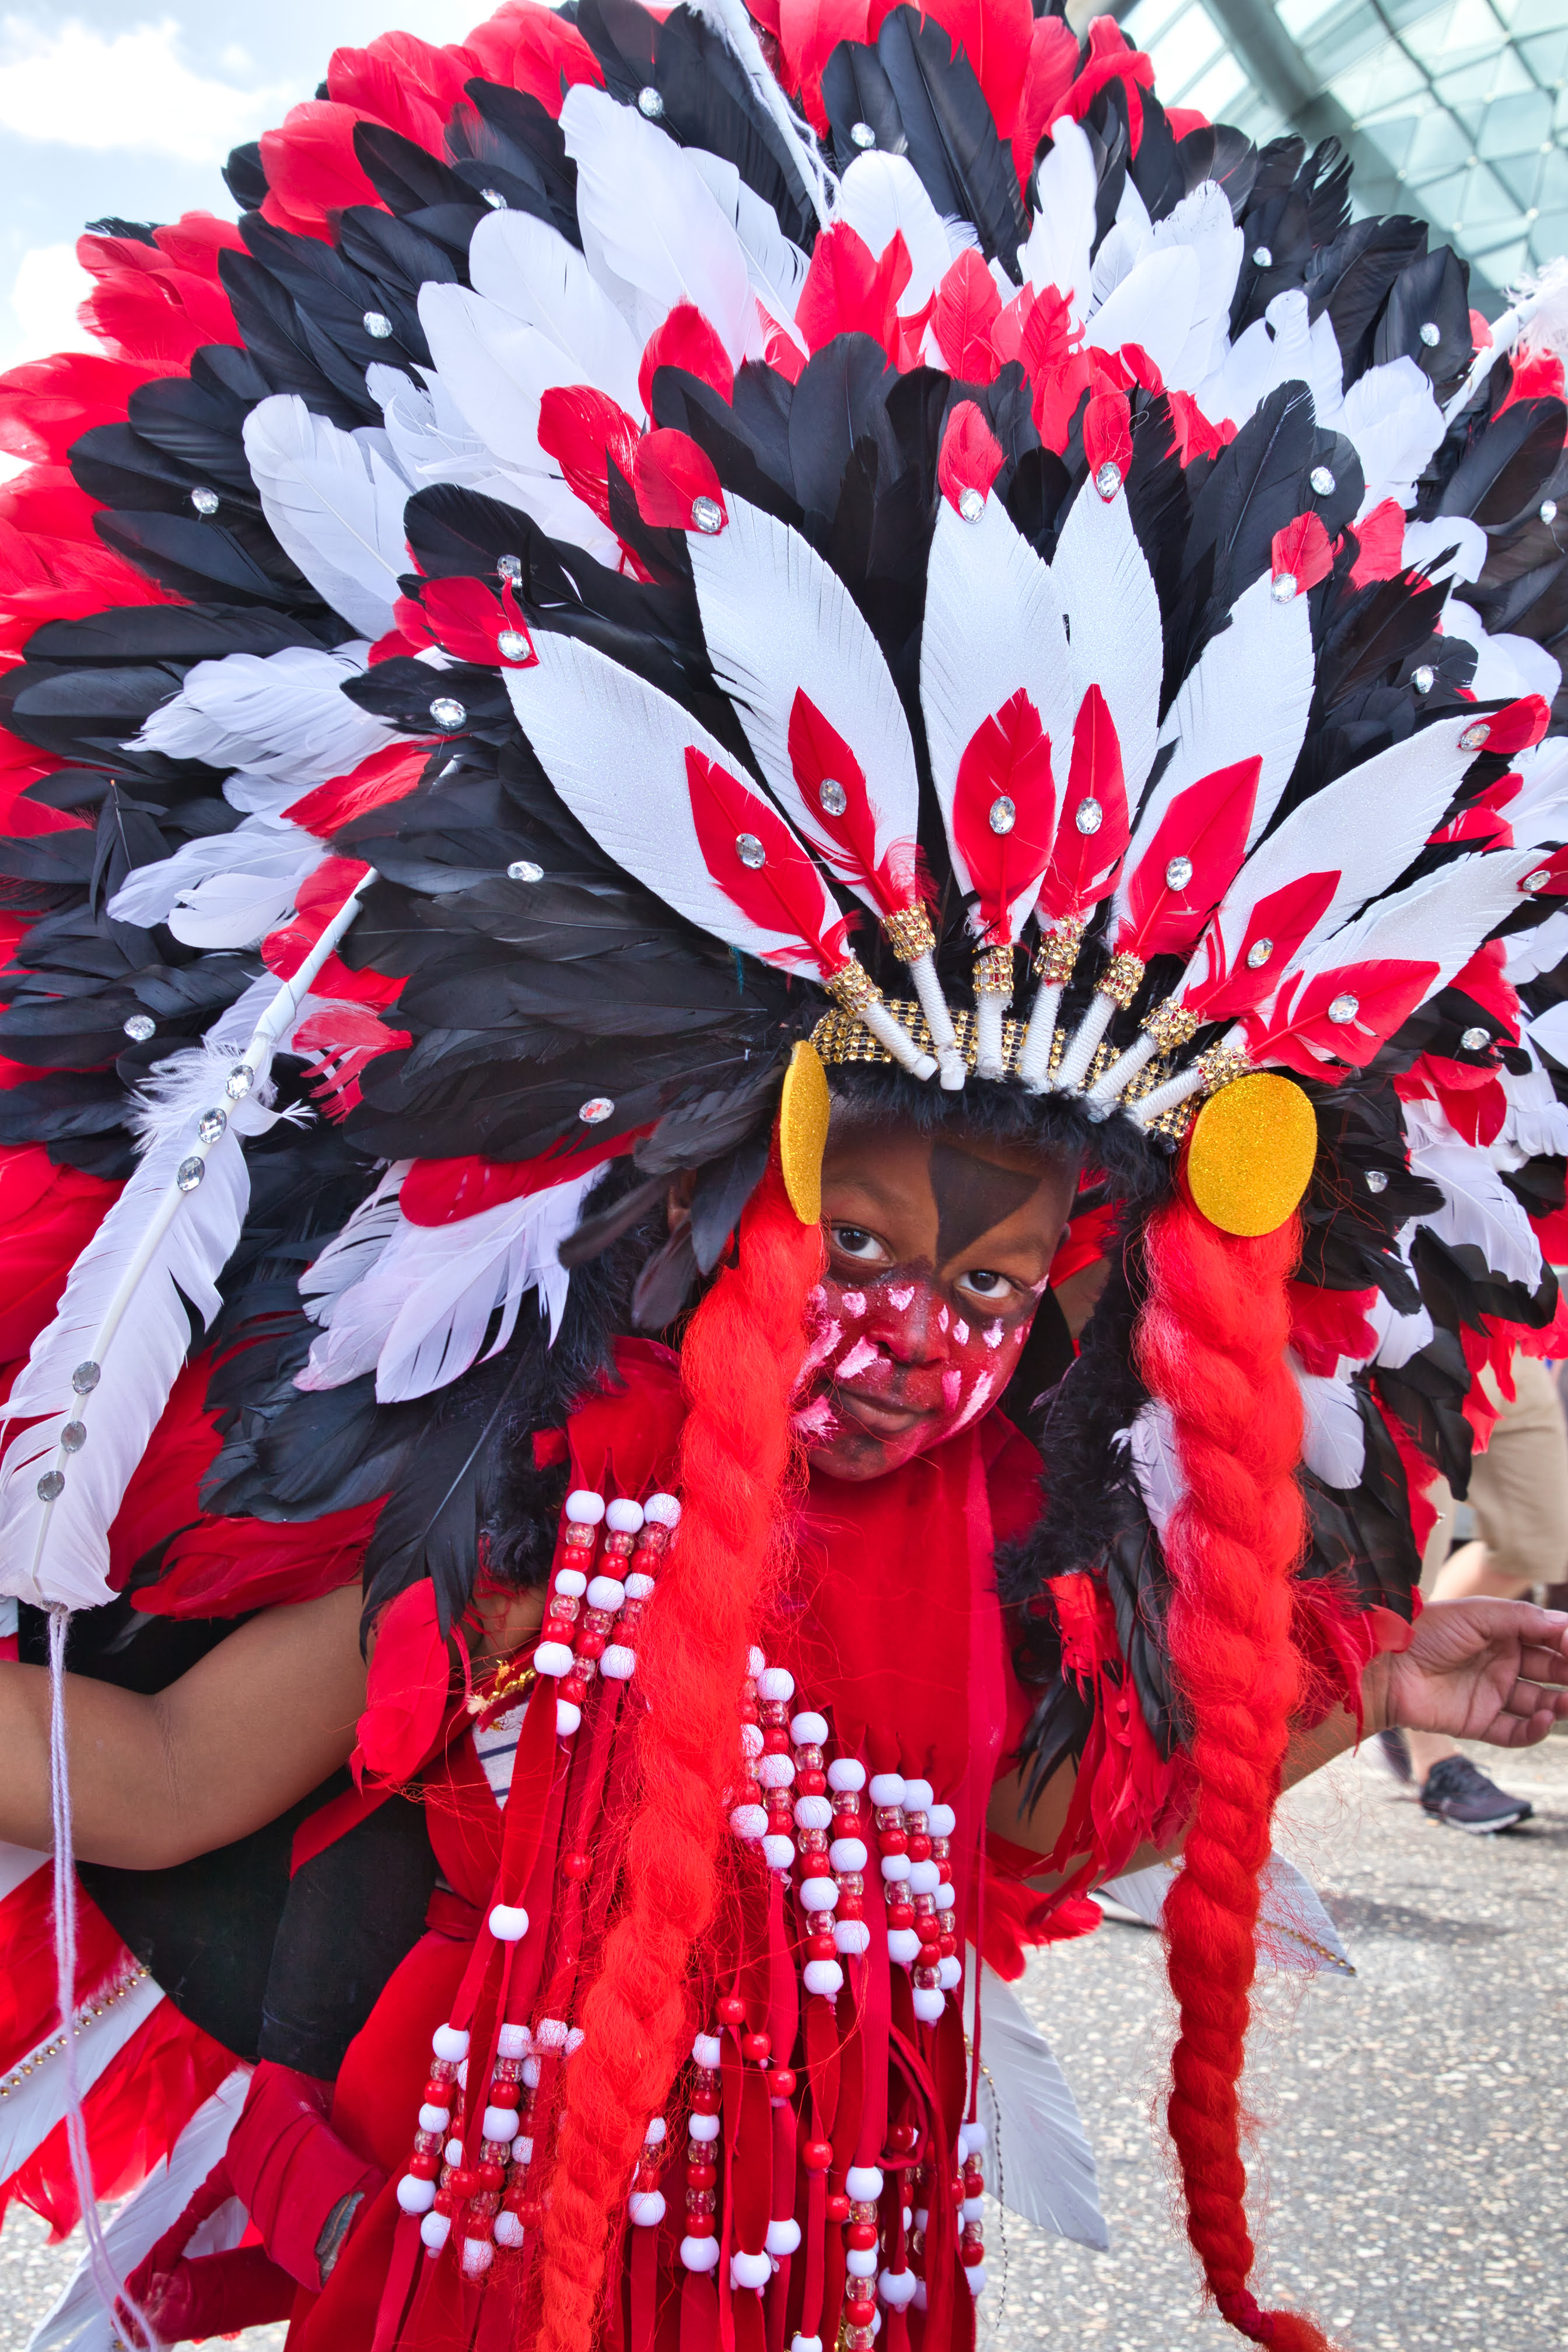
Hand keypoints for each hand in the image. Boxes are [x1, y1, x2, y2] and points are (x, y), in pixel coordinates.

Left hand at [1372, 1598, 1567, 1748]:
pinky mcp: (1479, 1721)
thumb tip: (1565, 1624)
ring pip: (1540, 1703)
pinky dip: (1535, 1730)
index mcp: (1503, 1633)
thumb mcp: (1477, 1614)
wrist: (1385, 1665)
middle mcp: (1501, 1663)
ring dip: (1560, 1704)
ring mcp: (1492, 1693)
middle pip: (1551, 1671)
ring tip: (1567, 1702)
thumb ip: (1523, 1618)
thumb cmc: (1426, 1631)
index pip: (1549, 1639)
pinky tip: (1544, 1718)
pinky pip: (1516, 1732)